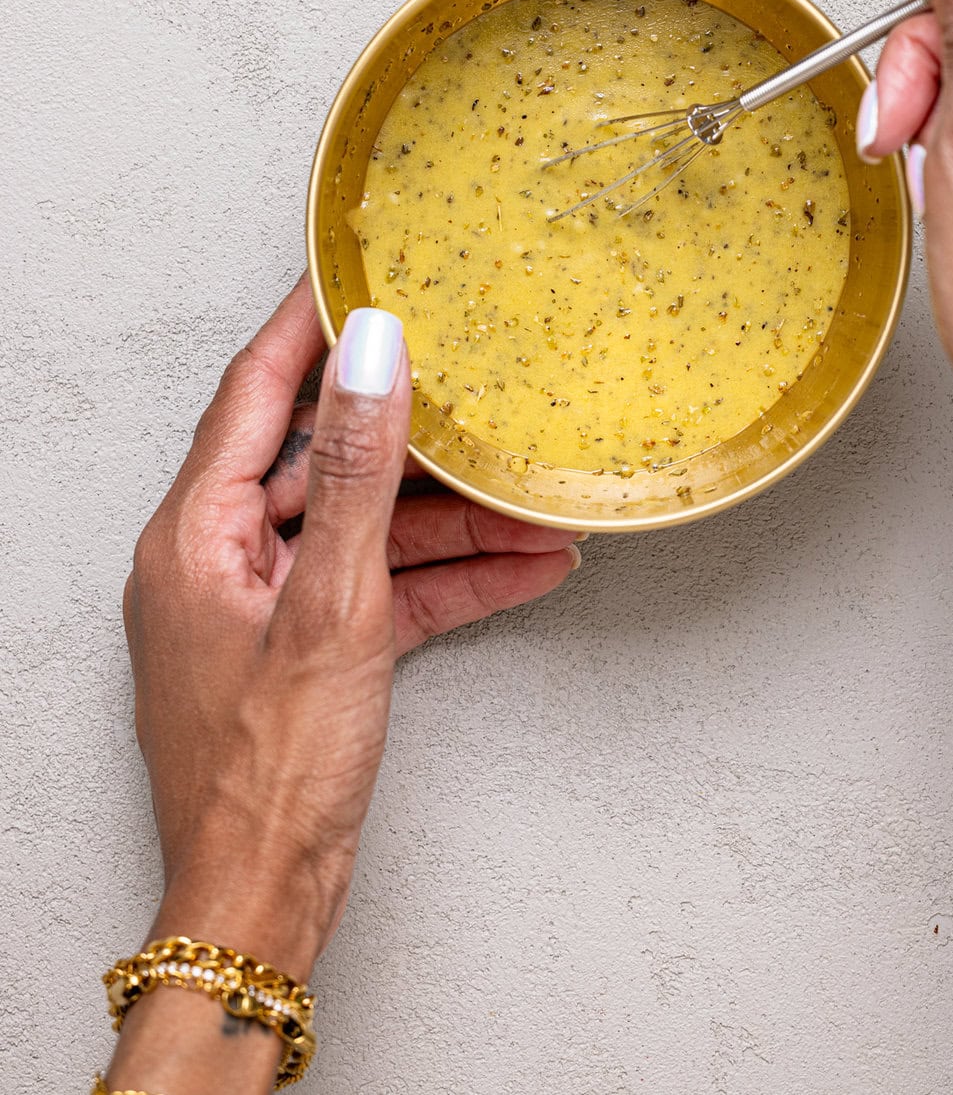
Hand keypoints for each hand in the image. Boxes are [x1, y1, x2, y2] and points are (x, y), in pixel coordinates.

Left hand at [122, 280, 580, 979]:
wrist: (262, 903)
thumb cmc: (269, 773)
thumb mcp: (333, 605)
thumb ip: (358, 473)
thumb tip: (368, 355)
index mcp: (198, 532)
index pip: (255, 391)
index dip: (307, 323)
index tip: (356, 266)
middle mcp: (221, 558)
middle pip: (326, 462)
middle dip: (417, 438)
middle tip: (474, 378)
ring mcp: (264, 606)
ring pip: (368, 530)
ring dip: (455, 523)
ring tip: (537, 506)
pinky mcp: (305, 650)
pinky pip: (383, 589)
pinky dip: (448, 580)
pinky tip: (522, 569)